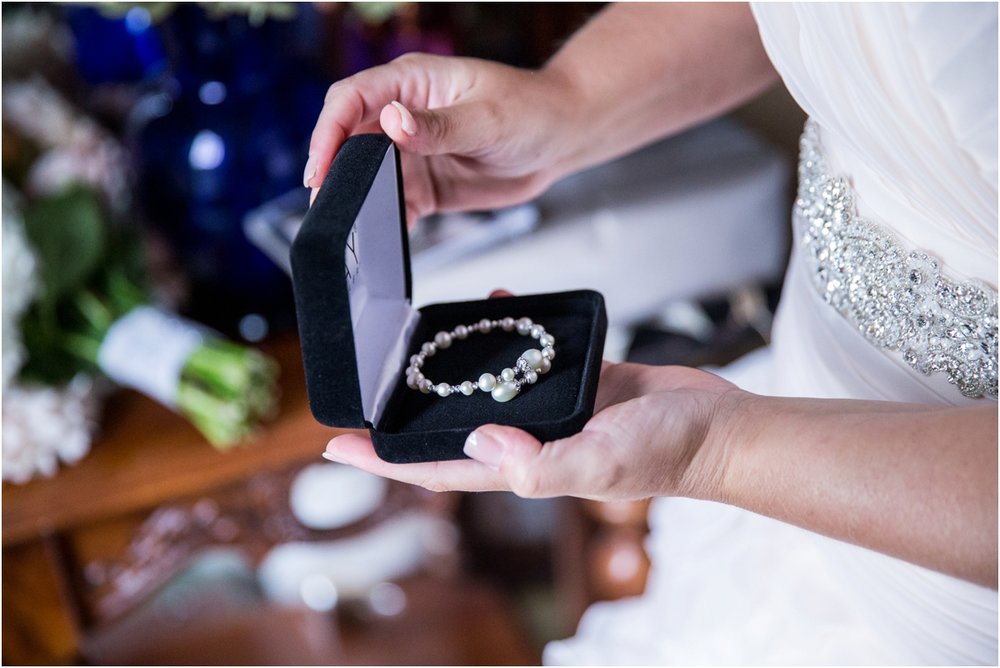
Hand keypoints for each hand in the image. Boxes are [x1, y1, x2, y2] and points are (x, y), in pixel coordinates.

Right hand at [304, 53, 577, 223]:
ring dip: (353, 197)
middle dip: (332, 169)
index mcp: (413, 81)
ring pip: (365, 174)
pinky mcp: (425, 184)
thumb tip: (392, 122)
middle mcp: (404, 114)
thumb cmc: (532, 111)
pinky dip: (383, 219)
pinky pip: (393, 203)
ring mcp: (412, 151)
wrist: (561, 140)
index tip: (321, 166)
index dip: (329, 131)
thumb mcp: (487, 119)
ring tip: (344, 225)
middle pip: (348, 138)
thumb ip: (439, 126)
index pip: (352, 99)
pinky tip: (379, 235)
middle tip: (324, 204)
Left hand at [323, 361, 742, 500]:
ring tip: (419, 338)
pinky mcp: (577, 381)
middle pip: (450, 429)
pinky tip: (499, 305)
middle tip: (365, 386)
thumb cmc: (667, 452)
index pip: (438, 466)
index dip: (386, 460)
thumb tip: (478, 440)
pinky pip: (528, 356)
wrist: (716, 426)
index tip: (338, 444)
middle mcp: (527, 439)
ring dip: (454, 367)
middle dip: (406, 414)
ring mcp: (551, 409)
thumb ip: (538, 462)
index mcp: (522, 464)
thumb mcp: (600, 462)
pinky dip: (509, 333)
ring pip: (487, 387)